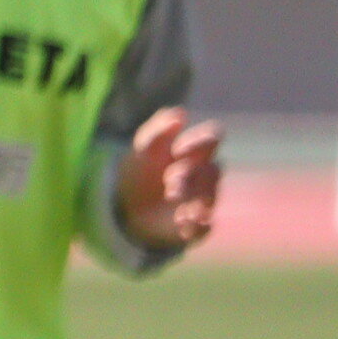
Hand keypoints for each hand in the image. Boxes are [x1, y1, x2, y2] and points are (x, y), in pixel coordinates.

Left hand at [120, 108, 221, 250]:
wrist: (124, 207)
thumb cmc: (138, 170)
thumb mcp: (142, 149)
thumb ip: (158, 130)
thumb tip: (180, 112)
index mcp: (192, 150)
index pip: (212, 137)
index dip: (200, 143)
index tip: (178, 151)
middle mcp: (203, 173)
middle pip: (213, 170)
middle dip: (191, 178)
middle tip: (169, 187)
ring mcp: (203, 198)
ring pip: (211, 197)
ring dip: (195, 202)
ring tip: (177, 210)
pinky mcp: (199, 223)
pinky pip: (207, 226)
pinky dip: (197, 226)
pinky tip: (183, 226)